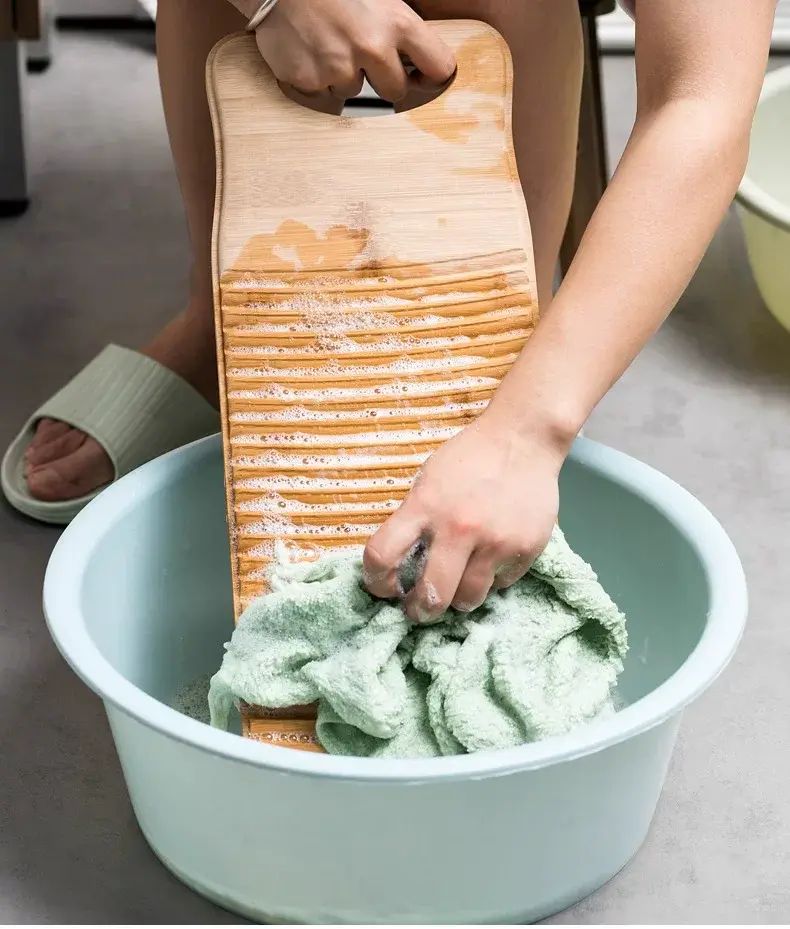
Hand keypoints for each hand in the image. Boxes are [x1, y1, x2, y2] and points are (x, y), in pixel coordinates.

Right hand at [252, 0, 455, 103]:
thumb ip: (399, 21)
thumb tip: (417, 49)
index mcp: (397, 22)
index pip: (438, 66)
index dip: (431, 74)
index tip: (422, 75)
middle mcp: (372, 48)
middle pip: (395, 91)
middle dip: (384, 80)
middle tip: (366, 59)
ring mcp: (339, 68)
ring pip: (354, 91)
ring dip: (345, 75)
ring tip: (330, 43)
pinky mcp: (310, 80)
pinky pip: (322, 91)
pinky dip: (317, 76)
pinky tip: (310, 50)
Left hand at [363, 416, 564, 622]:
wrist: (523, 438)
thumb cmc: (471, 456)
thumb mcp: (430, 479)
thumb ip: (416, 517)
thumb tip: (402, 559)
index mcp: (426, 506)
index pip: (382, 555)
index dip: (374, 580)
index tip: (381, 587)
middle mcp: (459, 528)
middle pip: (432, 595)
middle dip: (420, 610)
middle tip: (420, 610)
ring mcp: (495, 542)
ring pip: (469, 599)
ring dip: (458, 600)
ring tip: (457, 591)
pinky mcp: (525, 549)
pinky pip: (501, 584)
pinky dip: (492, 579)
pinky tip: (490, 562)